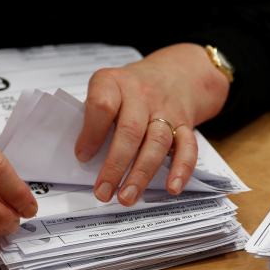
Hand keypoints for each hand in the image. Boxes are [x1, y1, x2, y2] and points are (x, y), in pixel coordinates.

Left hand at [74, 43, 229, 204]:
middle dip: (115, 166)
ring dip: (141, 174)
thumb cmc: (130, 88)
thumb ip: (94, 116)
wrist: (176, 72)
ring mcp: (166, 110)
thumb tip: (84, 156)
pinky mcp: (185, 125)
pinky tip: (171, 188)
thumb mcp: (106, 88)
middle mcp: (141, 95)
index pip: (102, 105)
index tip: (82, 157)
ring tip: (127, 197)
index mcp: (114, 83)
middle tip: (103, 192)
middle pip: (130, 131)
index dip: (91, 134)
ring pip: (156, 143)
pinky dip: (181, 169)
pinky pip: (187, 148)